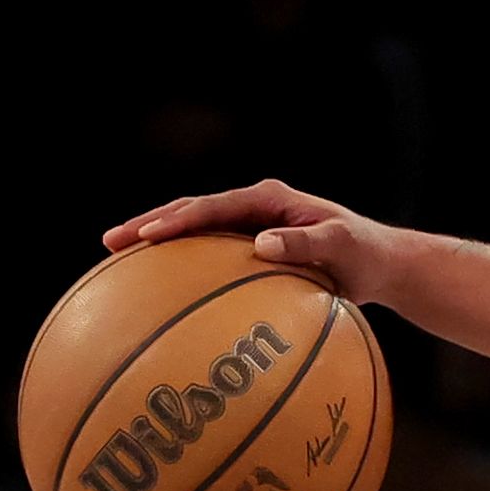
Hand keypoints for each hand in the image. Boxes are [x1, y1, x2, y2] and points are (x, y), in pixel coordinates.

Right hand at [102, 178, 411, 307]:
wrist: (379, 263)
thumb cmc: (364, 254)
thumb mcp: (341, 245)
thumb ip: (305, 241)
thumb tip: (262, 243)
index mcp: (270, 198)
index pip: (213, 205)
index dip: (179, 219)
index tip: (148, 236)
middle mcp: (254, 206)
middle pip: (191, 211)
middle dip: (150, 224)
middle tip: (109, 242)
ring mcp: (249, 225)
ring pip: (193, 230)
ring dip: (156, 240)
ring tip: (114, 258)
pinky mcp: (249, 248)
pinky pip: (207, 256)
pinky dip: (179, 266)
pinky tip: (153, 292)